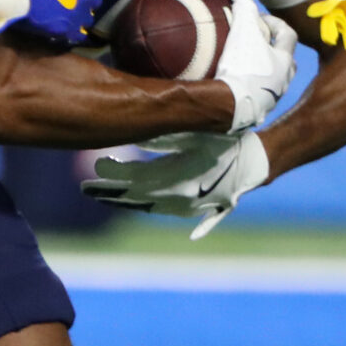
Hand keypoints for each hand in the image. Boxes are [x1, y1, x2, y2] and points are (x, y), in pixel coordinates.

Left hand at [81, 131, 270, 238]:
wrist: (260, 161)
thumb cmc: (226, 140)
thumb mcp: (193, 133)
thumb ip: (161, 136)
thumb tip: (132, 133)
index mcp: (179, 179)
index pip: (136, 179)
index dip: (113, 174)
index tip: (95, 167)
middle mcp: (181, 199)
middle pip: (137, 198)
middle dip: (110, 193)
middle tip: (85, 188)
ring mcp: (190, 208)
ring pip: (149, 207)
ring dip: (126, 202)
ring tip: (102, 195)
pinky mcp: (198, 211)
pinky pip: (169, 212)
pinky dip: (150, 209)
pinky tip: (137, 209)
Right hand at [216, 0, 297, 131]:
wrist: (232, 107)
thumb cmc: (242, 67)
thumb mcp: (244, 32)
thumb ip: (244, 10)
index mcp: (285, 61)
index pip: (289, 35)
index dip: (276, 22)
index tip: (258, 19)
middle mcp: (284, 81)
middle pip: (287, 61)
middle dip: (274, 50)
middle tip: (256, 43)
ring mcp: (271, 98)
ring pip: (274, 80)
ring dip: (263, 71)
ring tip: (244, 66)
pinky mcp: (256, 112)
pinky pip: (257, 95)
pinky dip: (249, 87)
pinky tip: (233, 86)